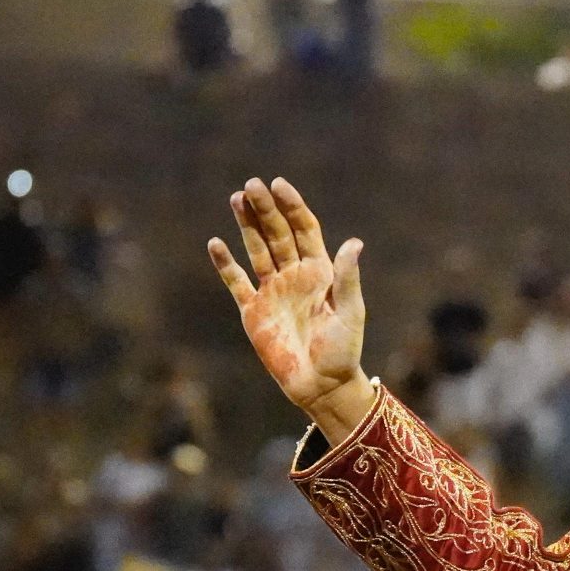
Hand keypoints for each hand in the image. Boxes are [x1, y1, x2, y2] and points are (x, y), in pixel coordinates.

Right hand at [209, 177, 375, 442]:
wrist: (322, 386)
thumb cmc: (342, 351)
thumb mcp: (350, 313)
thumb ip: (347, 278)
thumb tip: (354, 242)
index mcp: (320, 272)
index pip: (304, 230)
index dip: (292, 206)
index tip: (279, 185)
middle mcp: (295, 276)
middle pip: (277, 234)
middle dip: (265, 209)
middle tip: (251, 185)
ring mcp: (273, 292)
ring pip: (257, 250)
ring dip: (247, 226)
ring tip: (237, 198)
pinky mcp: (253, 312)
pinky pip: (237, 282)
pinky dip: (226, 264)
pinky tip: (215, 243)